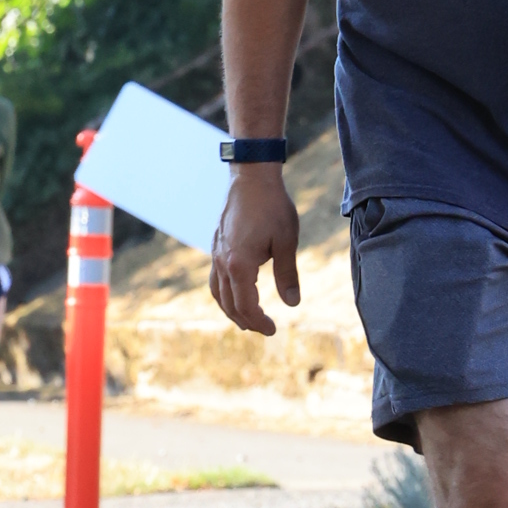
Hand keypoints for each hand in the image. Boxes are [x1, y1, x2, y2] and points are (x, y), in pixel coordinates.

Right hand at [209, 168, 300, 335]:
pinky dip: (225, 293)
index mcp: (239, 265)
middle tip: (265, 329)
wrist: (251, 178)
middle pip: (229, 304)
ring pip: (218, 293)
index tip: (273, 330)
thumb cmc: (272, 207)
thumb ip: (288, 275)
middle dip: (246, 321)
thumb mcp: (287, 242)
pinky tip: (237, 292)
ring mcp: (216, 254)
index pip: (246, 306)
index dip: (259, 322)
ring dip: (232, 310)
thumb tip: (293, 303)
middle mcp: (222, 262)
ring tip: (247, 319)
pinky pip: (215, 278)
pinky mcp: (217, 246)